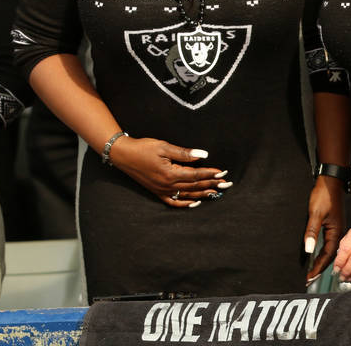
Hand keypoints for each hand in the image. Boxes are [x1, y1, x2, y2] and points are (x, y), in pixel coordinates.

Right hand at [107, 136, 227, 207]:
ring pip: (187, 194)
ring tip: (216, 192)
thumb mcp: (164, 146)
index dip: (210, 173)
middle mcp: (167, 185)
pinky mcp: (157, 192)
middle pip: (194, 186)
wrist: (124, 155)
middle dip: (211, 184)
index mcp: (170, 174)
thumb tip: (203, 155)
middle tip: (226, 184)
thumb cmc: (143, 148)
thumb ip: (184, 153)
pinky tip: (195, 202)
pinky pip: (174, 202)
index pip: (196, 174)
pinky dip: (186, 203)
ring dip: (203, 193)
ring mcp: (162, 191)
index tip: (223, 172)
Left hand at [303, 176, 343, 282]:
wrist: (330, 182)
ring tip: (312, 272)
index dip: (318, 268)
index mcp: (336, 232)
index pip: (327, 256)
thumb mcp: (315, 214)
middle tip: (309, 279)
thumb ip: (312, 232)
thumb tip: (309, 250)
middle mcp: (339, 233)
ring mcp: (337, 229)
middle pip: (330, 257)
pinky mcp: (333, 225)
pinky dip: (323, 253)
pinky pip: (329, 244)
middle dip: (319, 268)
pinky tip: (317, 256)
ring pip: (330, 251)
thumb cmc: (324, 195)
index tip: (310, 278)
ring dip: (321, 262)